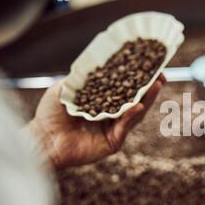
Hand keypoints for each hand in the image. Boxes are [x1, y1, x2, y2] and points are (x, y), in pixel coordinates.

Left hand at [28, 75, 164, 168]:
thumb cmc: (51, 113)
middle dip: (149, 88)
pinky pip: (125, 127)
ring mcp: (113, 129)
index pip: (124, 87)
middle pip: (136, 99)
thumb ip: (86, 77)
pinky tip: (138, 105)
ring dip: (147, 99)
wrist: (42, 139)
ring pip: (135, 113)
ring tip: (156, 85)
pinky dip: (131, 116)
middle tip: (161, 75)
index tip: (149, 66)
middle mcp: (111, 114)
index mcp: (102, 101)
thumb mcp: (67, 87)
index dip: (137, 77)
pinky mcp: (112, 142)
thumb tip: (103, 63)